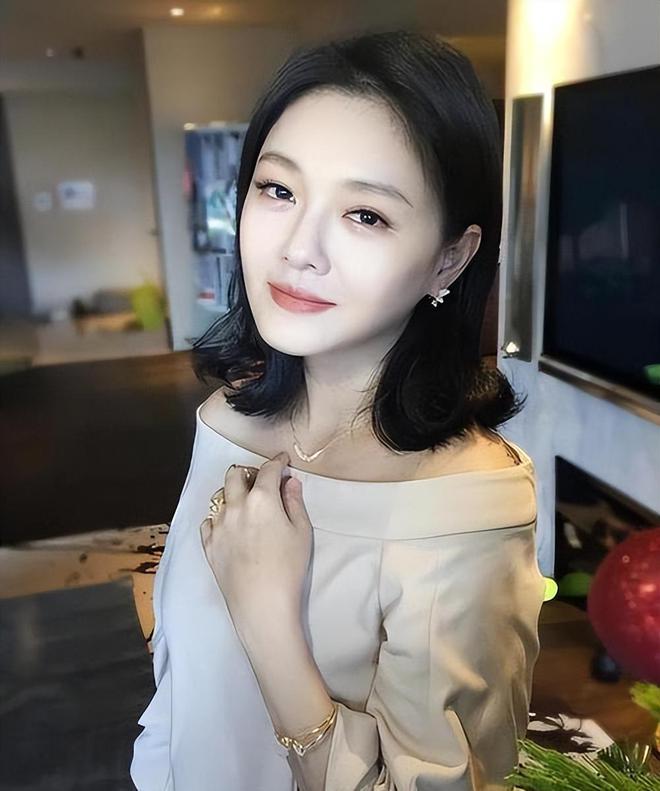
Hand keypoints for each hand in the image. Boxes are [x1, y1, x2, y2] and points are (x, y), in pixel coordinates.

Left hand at [200, 451, 311, 623]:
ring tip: (247, 504)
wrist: (261, 604)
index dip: (277, 462)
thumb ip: (295, 502)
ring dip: (234, 493)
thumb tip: (290, 483)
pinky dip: (220, 517)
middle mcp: (235, 506)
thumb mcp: (301, 532)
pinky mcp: (208, 544)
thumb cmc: (288, 568)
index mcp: (261, 499)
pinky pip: (209, 521)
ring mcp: (218, 525)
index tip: (282, 462)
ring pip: (220, 496)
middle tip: (262, 480)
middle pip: (235, 475)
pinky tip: (231, 525)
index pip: (268, 470)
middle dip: (249, 472)